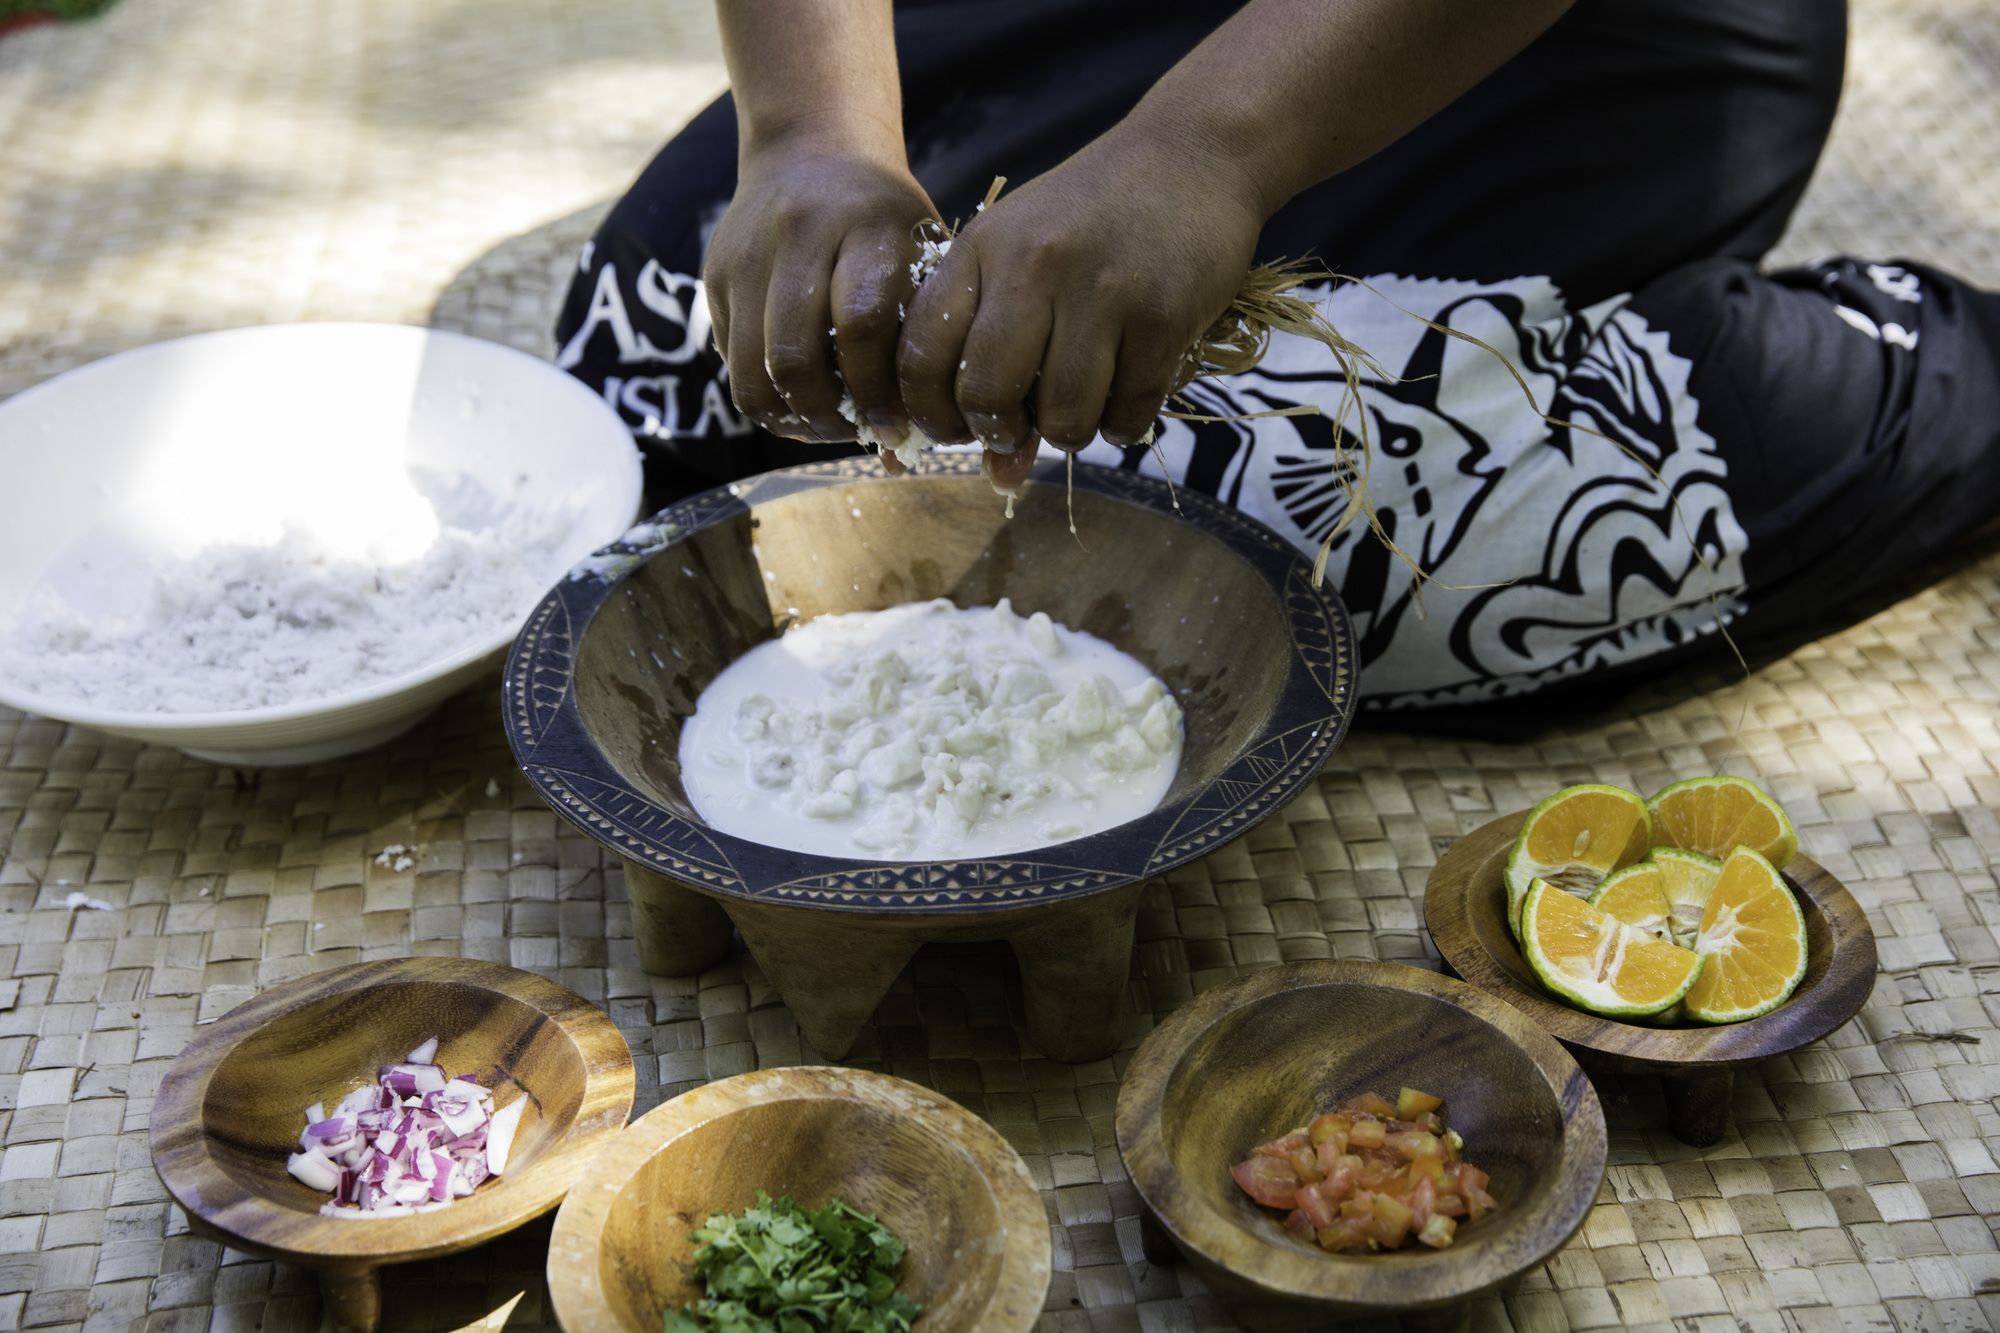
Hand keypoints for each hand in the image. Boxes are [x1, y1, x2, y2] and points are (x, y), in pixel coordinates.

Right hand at [703, 132, 937, 446]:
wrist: (813, 148)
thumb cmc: (886, 221)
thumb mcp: (922, 253)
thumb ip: (922, 334)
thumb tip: (904, 442)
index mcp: (865, 225)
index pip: (860, 324)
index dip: (875, 390)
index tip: (894, 426)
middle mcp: (797, 233)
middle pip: (794, 355)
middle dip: (826, 415)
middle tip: (855, 432)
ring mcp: (747, 253)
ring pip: (754, 369)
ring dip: (789, 416)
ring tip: (824, 427)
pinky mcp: (715, 273)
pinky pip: (734, 360)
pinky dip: (766, 396)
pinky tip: (798, 403)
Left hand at [895, 124, 1266, 488]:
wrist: (1192, 153)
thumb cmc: (1092, 217)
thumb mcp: (1025, 261)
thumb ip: (996, 356)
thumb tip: (1000, 479)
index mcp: (980, 249)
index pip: (919, 355)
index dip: (930, 414)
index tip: (957, 428)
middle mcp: (1032, 266)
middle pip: (986, 394)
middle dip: (999, 432)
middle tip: (1020, 427)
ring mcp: (1101, 290)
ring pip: (1062, 416)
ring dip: (1069, 434)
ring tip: (1081, 410)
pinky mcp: (1162, 314)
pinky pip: (1129, 412)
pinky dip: (1124, 426)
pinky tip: (1127, 397)